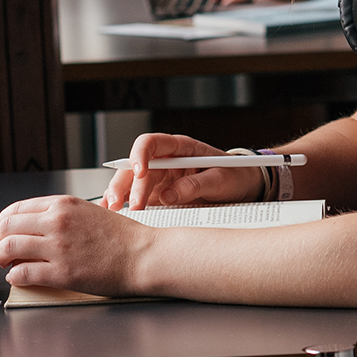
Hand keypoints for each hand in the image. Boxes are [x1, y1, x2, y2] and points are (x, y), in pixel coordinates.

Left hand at [0, 195, 148, 293]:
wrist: (143, 255)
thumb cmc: (122, 237)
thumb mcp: (88, 211)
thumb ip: (61, 215)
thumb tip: (34, 225)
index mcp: (62, 204)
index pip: (15, 209)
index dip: (3, 224)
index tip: (4, 233)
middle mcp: (56, 221)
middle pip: (6, 227)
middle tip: (2, 250)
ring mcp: (57, 247)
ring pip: (8, 248)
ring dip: (2, 258)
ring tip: (8, 264)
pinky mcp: (61, 273)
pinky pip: (22, 273)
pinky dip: (15, 276)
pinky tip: (20, 277)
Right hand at [103, 132, 262, 210]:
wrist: (244, 187)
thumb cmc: (235, 175)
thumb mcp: (220, 179)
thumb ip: (195, 185)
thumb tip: (167, 196)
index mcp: (180, 147)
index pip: (151, 143)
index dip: (140, 155)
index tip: (139, 172)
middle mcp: (165, 160)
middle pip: (135, 166)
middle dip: (126, 184)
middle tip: (123, 205)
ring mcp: (161, 178)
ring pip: (132, 183)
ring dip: (120, 195)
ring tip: (112, 211)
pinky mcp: (160, 195)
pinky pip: (138, 197)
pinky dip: (125, 204)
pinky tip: (114, 213)